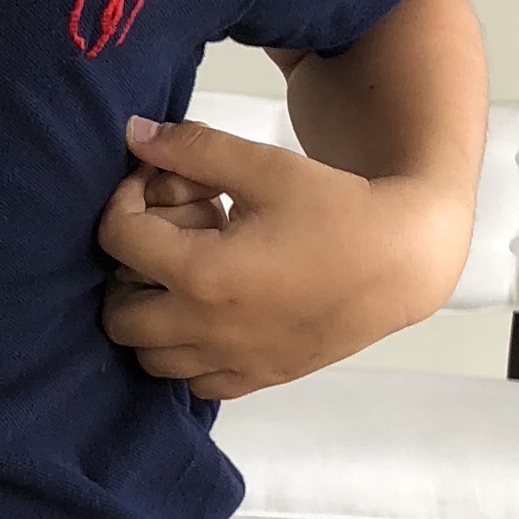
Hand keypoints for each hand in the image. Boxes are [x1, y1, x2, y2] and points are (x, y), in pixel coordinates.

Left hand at [97, 115, 473, 399]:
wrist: (401, 260)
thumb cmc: (339, 209)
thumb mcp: (263, 166)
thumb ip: (192, 148)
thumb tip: (135, 135)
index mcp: (204, 274)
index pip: (117, 240)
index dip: (123, 201)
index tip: (152, 184)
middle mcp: (209, 329)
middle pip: (117, 314)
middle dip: (128, 271)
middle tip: (168, 238)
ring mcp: (233, 361)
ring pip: (149, 357)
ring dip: (152, 317)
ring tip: (191, 276)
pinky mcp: (258, 377)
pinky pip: (195, 383)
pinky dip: (188, 353)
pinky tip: (214, 312)